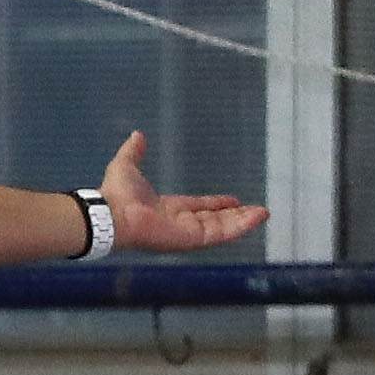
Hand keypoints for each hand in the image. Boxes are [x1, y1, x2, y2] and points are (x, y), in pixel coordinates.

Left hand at [98, 131, 267, 252]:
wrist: (111, 213)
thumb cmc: (115, 194)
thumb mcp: (127, 165)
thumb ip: (134, 152)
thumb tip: (137, 135)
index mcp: (167, 209)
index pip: (199, 207)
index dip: (216, 204)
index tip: (233, 200)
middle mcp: (179, 223)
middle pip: (214, 220)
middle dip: (236, 216)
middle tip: (256, 211)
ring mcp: (186, 233)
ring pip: (222, 228)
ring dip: (243, 221)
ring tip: (263, 214)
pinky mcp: (191, 239)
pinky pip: (220, 233)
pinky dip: (240, 227)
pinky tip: (256, 218)